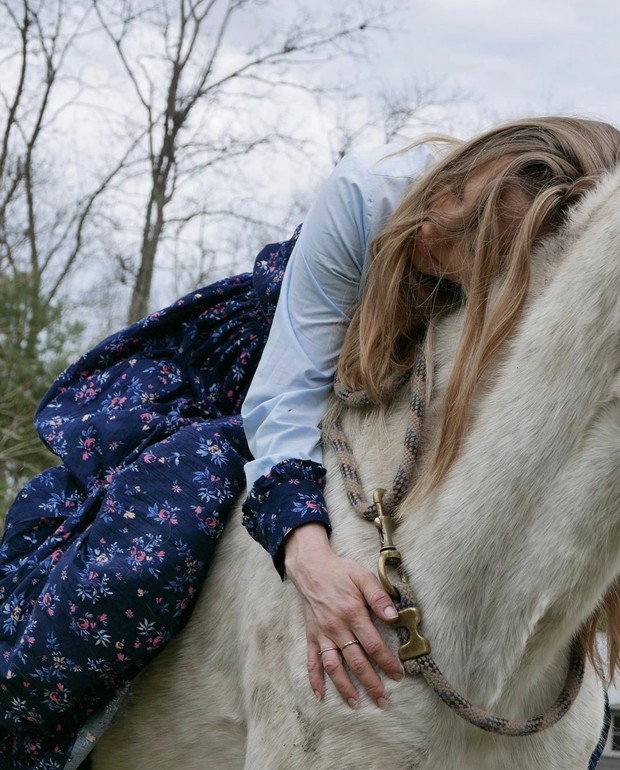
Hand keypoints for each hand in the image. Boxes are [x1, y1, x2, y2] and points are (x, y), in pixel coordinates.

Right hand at [284, 523, 402, 708]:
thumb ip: (379, 596)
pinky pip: (312, 661)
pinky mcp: (311, 635)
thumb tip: (394, 616)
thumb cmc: (340, 572)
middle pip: (356, 661)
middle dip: (371, 683)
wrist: (310, 567)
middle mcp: (336, 628)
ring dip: (345, 687)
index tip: (398, 675)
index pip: (373, 644)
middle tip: (383, 700)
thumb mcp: (362, 576)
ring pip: (334, 666)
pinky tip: (320, 694)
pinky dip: (314, 679)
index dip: (386, 662)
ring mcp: (322, 634)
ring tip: (356, 703)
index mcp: (352, 613)